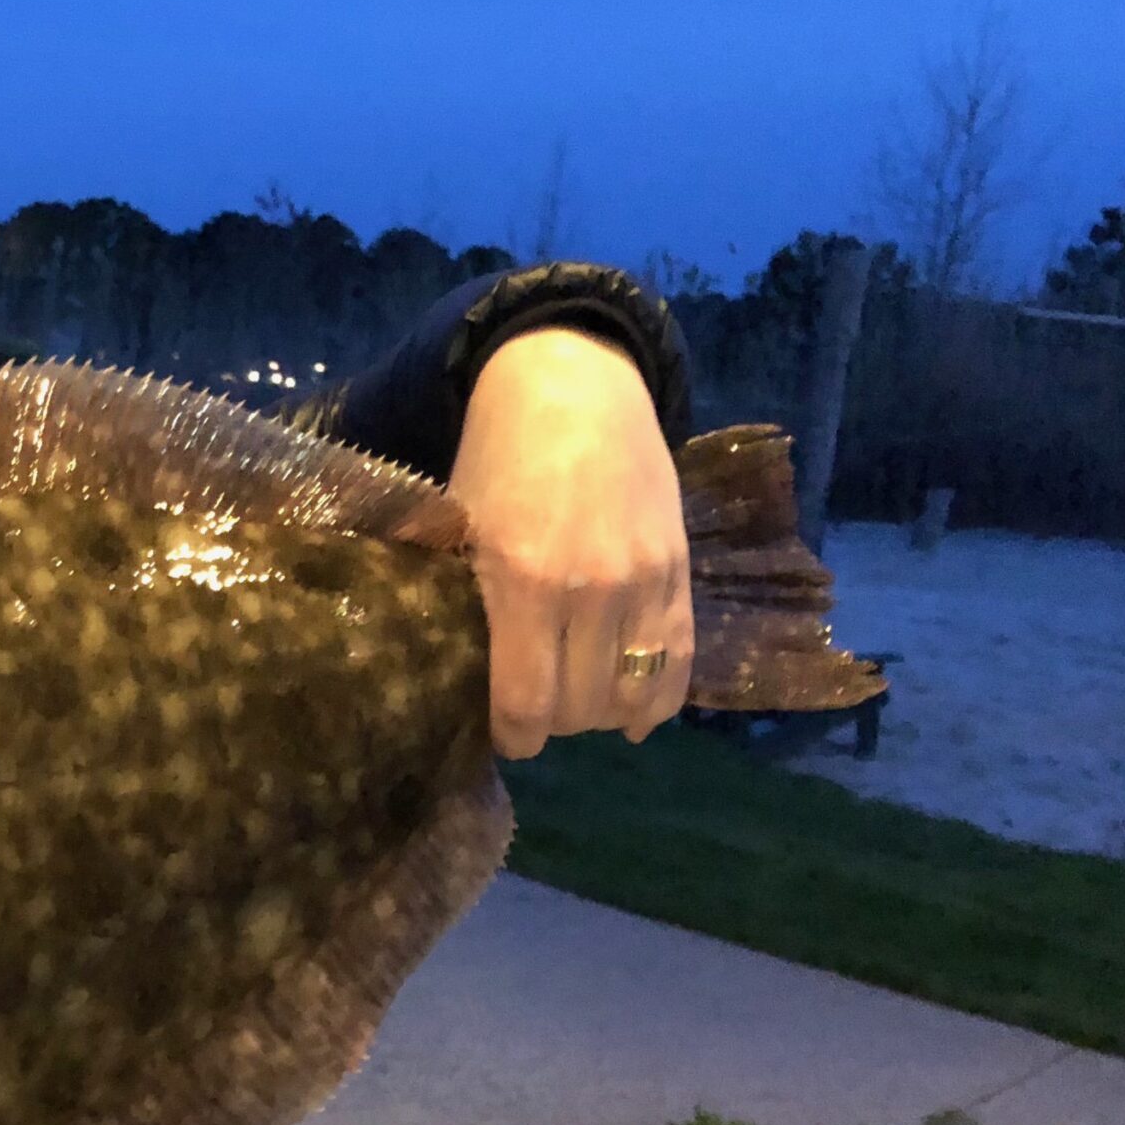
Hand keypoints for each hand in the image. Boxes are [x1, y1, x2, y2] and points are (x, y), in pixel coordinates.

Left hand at [447, 326, 693, 758]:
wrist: (573, 389)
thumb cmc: (498, 460)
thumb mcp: (457, 528)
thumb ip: (459, 603)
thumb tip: (444, 679)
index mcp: (523, 581)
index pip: (525, 704)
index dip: (512, 735)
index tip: (502, 733)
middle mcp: (591, 590)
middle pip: (579, 709)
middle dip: (552, 723)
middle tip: (533, 710)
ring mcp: (645, 582)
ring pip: (630, 696)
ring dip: (600, 712)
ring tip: (575, 699)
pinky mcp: (680, 573)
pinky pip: (679, 665)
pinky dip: (657, 702)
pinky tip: (633, 716)